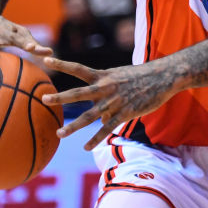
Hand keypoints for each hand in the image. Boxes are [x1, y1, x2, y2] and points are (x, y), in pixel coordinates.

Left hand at [41, 57, 175, 149]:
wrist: (164, 77)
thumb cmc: (142, 77)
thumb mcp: (121, 78)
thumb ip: (106, 95)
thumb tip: (99, 120)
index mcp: (104, 76)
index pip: (78, 69)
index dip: (62, 64)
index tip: (47, 60)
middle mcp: (106, 88)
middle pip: (79, 93)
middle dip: (60, 97)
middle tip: (44, 99)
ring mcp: (115, 101)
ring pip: (90, 115)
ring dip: (73, 126)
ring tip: (59, 134)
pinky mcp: (125, 113)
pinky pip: (106, 128)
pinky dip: (95, 139)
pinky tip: (85, 147)